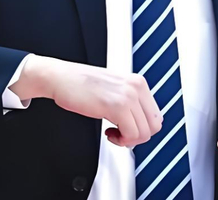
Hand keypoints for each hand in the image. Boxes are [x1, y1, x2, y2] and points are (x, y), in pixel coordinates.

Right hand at [11, 54, 162, 147]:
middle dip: (137, 136)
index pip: (156, 115)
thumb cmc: (82, 84)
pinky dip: (121, 140)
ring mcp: (128, 95)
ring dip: (128, 139)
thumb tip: (142, 124)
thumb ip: (130, 101)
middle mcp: (136, 87)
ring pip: (144, 133)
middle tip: (120, 134)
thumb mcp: (114, 88)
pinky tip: (107, 132)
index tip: (127, 128)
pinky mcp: (116, 106)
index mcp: (138, 82)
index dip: (142, 128)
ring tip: (112, 132)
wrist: (61, 77)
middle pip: (154, 126)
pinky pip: (131, 134)